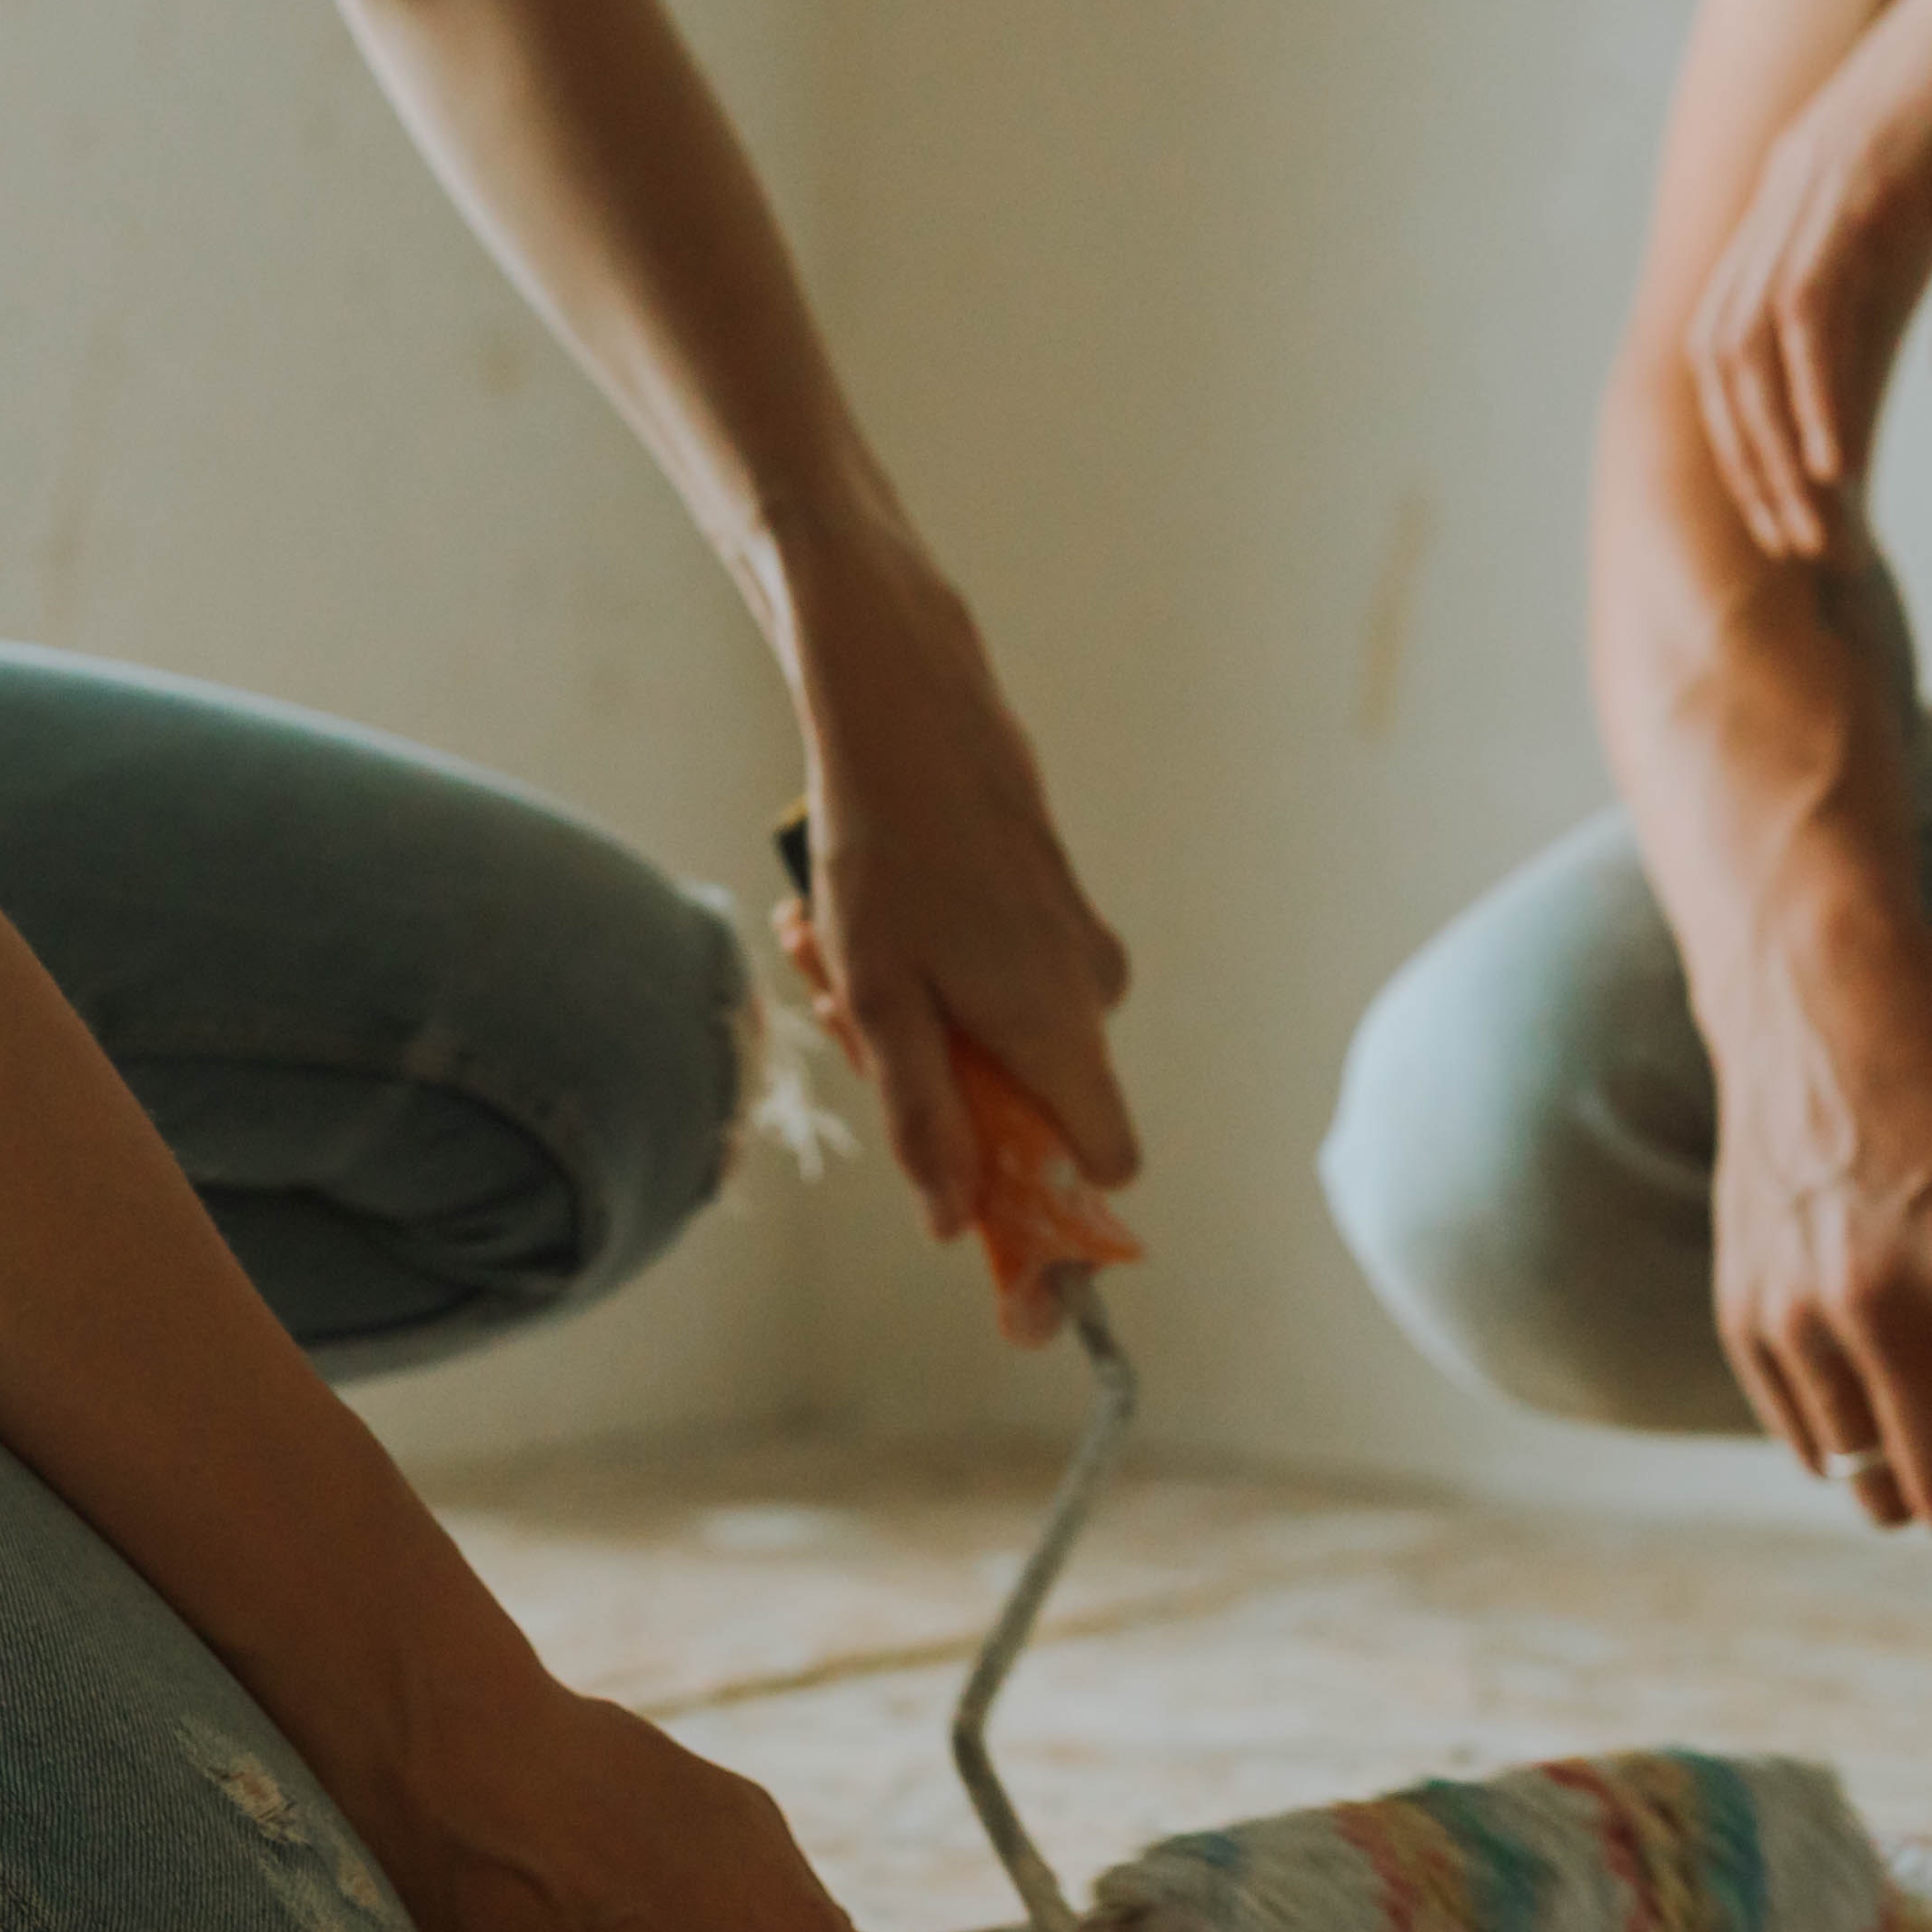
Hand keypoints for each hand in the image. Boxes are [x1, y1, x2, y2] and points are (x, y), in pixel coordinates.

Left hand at [772, 505, 1138, 1307]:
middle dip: (927, 1088)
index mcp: (1060, 1026)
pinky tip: (847, 908)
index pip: (1105, 1166)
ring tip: (825, 941)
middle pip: (1021, 1101)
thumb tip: (952, 1222)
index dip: (1052, 1216)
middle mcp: (1086, 987)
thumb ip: (922, 1121)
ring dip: (901, 1015)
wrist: (898, 689)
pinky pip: (984, 968)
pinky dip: (917, 960)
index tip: (988, 1242)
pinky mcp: (1041, 892)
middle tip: (838, 1014)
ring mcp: (1068, 936)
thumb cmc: (883, 841)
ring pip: (986, 1029)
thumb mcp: (879, 999)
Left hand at [1685, 0, 1931, 561]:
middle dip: (1752, 463)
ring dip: (1776, 450)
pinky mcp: (1858, 172)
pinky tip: (1836, 465)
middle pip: (1723, 355)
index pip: (1747, 337)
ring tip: (1814, 530)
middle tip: (1802, 551)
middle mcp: (1791, 189)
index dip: (1762, 432)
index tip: (1808, 512)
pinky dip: (1810, 393)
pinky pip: (1806, 306)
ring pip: (1751, 343)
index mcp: (1814, 197)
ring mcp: (1815, 178)